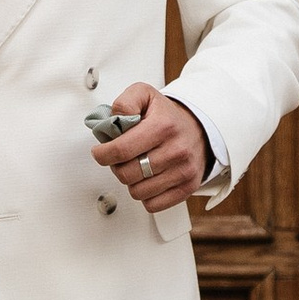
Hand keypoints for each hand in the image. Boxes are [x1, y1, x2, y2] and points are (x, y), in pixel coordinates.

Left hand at [91, 86, 205, 214]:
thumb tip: (113, 121)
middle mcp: (176, 150)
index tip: (100, 152)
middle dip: (116, 167)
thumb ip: (124, 102)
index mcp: (163, 126)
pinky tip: (147, 179)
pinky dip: (145, 195)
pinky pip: (152, 205)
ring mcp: (183, 171)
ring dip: (131, 181)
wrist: (198, 128)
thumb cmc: (167, 115)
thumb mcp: (144, 94)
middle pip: (127, 174)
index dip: (103, 154)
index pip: (121, 150)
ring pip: (137, 192)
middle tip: (120, 158)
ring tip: (136, 166)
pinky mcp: (188, 187)